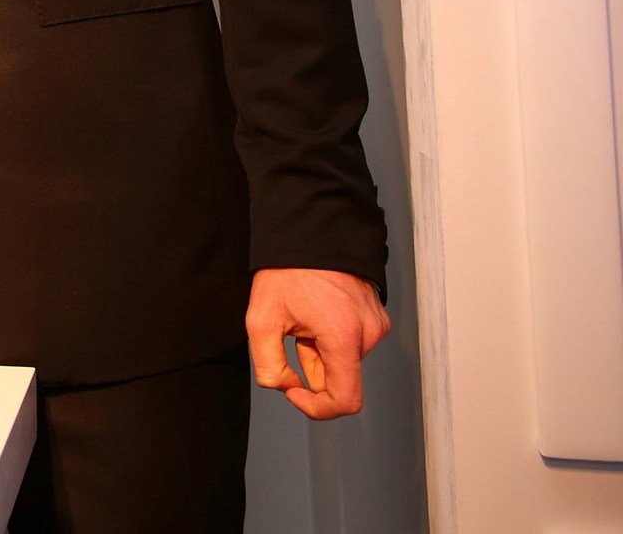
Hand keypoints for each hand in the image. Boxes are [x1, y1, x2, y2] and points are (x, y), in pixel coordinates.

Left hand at [247, 268, 390, 419]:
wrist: (310, 230)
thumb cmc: (285, 272)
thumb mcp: (261, 320)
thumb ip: (269, 365)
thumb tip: (286, 387)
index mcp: (344, 338)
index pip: (346, 401)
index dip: (317, 408)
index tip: (293, 392)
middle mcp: (369, 334)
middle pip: (342, 380)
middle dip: (312, 371)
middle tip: (290, 339)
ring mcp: (376, 325)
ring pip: (345, 362)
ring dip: (320, 353)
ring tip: (302, 321)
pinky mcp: (377, 317)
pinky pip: (353, 345)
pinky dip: (331, 341)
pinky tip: (315, 316)